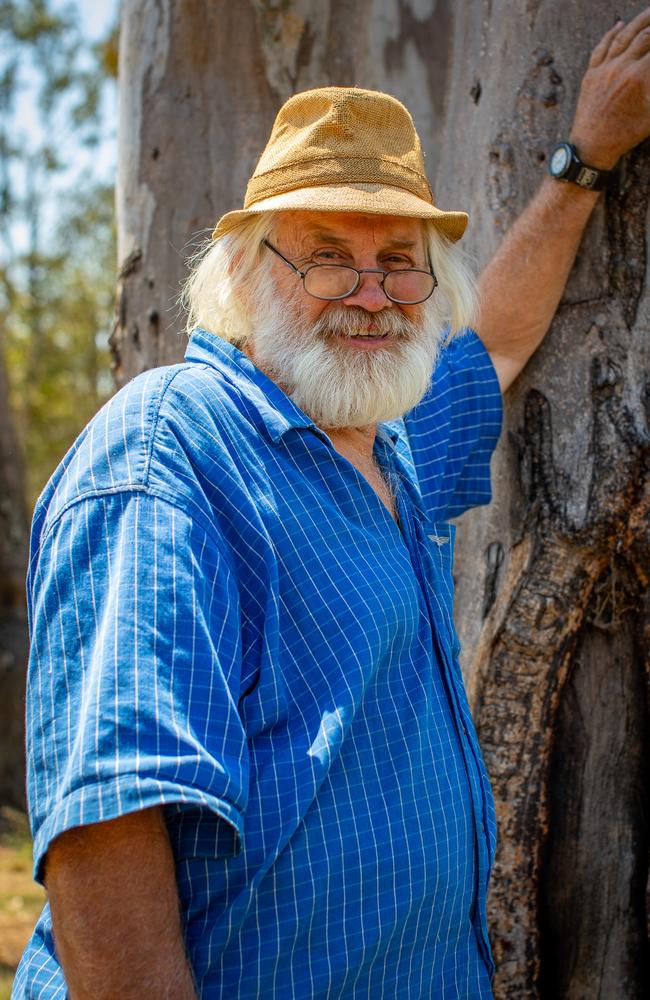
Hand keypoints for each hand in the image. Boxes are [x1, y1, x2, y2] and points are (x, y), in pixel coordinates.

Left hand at [570, 8, 649, 168]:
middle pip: (644, 35)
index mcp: (639, 77)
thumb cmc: (625, 135)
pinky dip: (611, 33)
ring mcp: (603, 69)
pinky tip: (619, 24)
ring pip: (623, 36)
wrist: (591, 147)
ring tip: (649, 11)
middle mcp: (621, 67)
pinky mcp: (590, 74)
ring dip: (638, 21)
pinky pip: (601, 47)